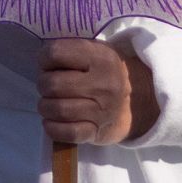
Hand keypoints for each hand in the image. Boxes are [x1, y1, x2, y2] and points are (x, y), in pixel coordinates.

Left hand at [37, 37, 156, 145]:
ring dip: (45, 107)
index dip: (45, 59)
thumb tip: (42, 59)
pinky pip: (65, 132)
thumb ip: (73, 50)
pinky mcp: (97, 132)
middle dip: (43, 85)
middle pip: (52, 84)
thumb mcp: (98, 52)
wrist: (139, 102)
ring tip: (50, 104)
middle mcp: (104, 83)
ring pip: (56, 109)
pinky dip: (52, 127)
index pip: (56, 53)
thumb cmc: (108, 74)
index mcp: (101, 58)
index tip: (50, 65)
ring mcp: (102, 110)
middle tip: (50, 87)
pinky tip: (52, 121)